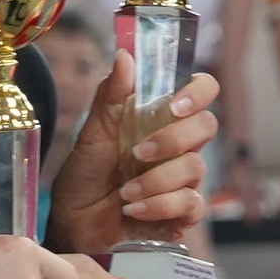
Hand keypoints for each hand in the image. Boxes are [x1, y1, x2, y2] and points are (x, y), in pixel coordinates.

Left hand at [50, 70, 219, 252]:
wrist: (72, 222)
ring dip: (156, 180)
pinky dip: (160, 206)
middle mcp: (179, 145)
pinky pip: (190, 204)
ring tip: (125, 192)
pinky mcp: (182, 212)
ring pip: (196, 167)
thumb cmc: (85, 175)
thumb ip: (111, 97)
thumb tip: (125, 56)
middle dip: (173, 139)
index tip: (176, 104)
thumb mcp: (92, 134)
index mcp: (161, 119)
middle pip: (207, 126)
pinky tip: (134, 209)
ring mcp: (183, 179)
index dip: (199, 92)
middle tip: (138, 152)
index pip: (201, 91)